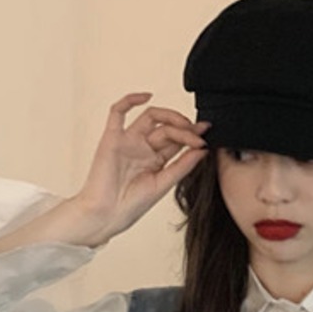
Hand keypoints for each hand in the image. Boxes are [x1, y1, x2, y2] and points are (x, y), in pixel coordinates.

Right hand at [71, 92, 208, 245]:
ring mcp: (128, 141)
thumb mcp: (163, 185)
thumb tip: (203, 150)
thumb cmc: (130, 206)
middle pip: (167, 128)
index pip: (177, 141)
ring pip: (150, 117)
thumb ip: (182, 166)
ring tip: (183, 124)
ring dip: (169, 116)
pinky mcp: (112, 138)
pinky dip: (130, 100)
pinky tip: (146, 96)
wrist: (106, 215)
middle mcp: (143, 148)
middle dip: (185, 130)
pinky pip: (118, 112)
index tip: (206, 137)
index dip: (192, 136)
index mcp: (155, 161)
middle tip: (198, 135)